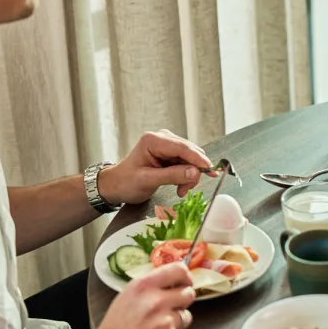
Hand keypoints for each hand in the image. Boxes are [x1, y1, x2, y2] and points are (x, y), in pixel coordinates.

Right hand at [85, 263, 194, 328]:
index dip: (185, 277)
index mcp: (144, 286)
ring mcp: (167, 323)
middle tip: (168, 310)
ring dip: (175, 323)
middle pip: (188, 294)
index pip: (179, 270)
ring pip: (185, 317)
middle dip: (181, 302)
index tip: (185, 283)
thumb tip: (172, 282)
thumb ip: (150, 288)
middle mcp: (157, 301)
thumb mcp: (126, 298)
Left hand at [98, 130, 212, 203]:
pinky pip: (187, 163)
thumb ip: (172, 175)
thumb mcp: (148, 180)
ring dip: (189, 176)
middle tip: (187, 189)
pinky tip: (180, 186)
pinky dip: (186, 176)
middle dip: (193, 171)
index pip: (182, 147)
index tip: (211, 171)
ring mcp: (167, 145)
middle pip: (189, 152)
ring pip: (191, 159)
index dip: (198, 159)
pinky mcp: (171, 153)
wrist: (116, 185)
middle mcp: (162, 138)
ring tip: (181, 190)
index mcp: (153, 140)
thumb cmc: (126, 182)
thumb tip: (195, 172)